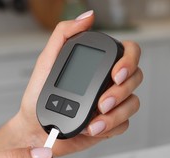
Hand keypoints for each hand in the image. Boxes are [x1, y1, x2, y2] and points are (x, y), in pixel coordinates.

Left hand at [12, 11, 142, 155]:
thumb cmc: (38, 96)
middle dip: (120, 92)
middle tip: (102, 103)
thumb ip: (64, 35)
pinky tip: (91, 129)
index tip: (115, 73)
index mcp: (98, 64)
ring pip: (133, 103)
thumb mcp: (47, 62)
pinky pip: (124, 124)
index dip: (129, 61)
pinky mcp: (110, 124)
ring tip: (93, 122)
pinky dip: (109, 127)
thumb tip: (87, 17)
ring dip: (115, 114)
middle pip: (136, 78)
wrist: (34, 128)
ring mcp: (111, 104)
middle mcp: (108, 82)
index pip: (128, 52)